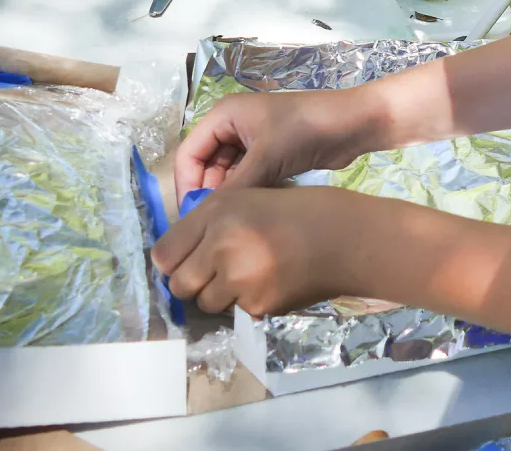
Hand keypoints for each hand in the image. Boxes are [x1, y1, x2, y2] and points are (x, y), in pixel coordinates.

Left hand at [152, 186, 375, 315]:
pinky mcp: (257, 306)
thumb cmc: (300, 210)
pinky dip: (248, 301)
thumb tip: (173, 259)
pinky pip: (236, 311)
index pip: (163, 255)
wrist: (347, 238)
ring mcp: (239, 280)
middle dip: (194, 281)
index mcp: (218, 214)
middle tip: (218, 270)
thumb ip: (207, 224)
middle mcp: (221, 247)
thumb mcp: (248, 199)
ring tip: (250, 274)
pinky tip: (272, 281)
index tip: (190, 258)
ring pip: (206, 303)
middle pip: (179, 285)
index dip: (175, 259)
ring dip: (220, 294)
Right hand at [174, 87, 385, 202]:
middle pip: (205, 166)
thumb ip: (234, 188)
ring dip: (228, 195)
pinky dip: (246, 192)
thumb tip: (205, 220)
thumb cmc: (307, 130)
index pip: (189, 154)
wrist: (355, 124)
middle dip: (207, 193)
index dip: (186, 185)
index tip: (191, 217)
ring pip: (227, 174)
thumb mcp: (267, 158)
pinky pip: (247, 176)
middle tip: (212, 227)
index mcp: (224, 115)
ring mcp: (252, 140)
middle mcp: (233, 125)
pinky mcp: (271, 153)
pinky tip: (250, 213)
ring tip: (231, 223)